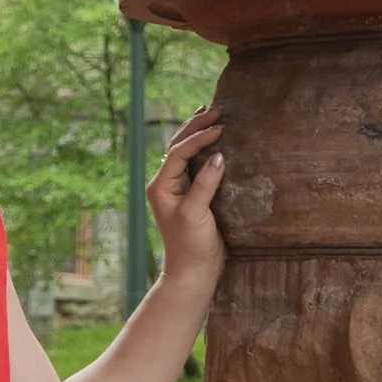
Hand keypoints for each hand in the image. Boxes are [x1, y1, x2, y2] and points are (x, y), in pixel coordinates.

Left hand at [146, 102, 227, 311]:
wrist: (193, 272)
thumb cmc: (190, 246)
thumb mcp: (195, 214)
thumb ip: (205, 184)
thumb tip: (218, 156)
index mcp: (161, 185)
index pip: (179, 152)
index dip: (199, 137)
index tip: (220, 128)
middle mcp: (167, 183)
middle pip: (178, 145)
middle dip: (196, 126)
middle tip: (216, 109)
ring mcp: (179, 188)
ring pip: (186, 152)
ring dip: (199, 133)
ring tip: (212, 115)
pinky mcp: (193, 195)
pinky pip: (198, 165)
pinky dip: (206, 150)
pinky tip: (217, 142)